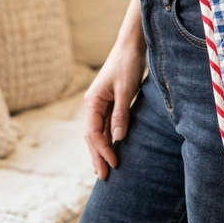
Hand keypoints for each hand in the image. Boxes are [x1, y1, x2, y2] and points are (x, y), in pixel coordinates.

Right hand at [83, 38, 145, 179]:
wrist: (131, 45)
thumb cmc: (127, 64)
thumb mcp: (125, 89)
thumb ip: (120, 113)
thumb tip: (117, 139)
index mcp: (92, 101)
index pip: (93, 133)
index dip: (102, 150)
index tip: (113, 164)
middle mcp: (93, 104)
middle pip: (92, 136)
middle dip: (97, 156)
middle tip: (104, 177)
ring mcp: (101, 103)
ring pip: (98, 132)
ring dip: (101, 150)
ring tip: (105, 169)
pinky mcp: (110, 102)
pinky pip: (106, 125)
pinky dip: (108, 138)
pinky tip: (112, 148)